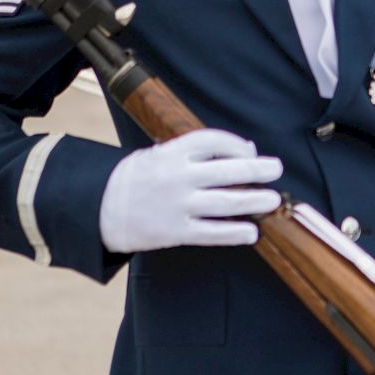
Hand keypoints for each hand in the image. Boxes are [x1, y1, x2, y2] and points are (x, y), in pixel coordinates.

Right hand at [99, 129, 282, 253]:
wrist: (98, 207)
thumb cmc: (141, 176)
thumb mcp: (162, 153)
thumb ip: (199, 152)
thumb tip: (247, 151)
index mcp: (172, 153)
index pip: (214, 140)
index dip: (237, 145)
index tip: (251, 151)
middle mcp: (177, 177)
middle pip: (226, 171)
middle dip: (257, 169)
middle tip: (276, 169)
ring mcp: (177, 205)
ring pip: (224, 203)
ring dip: (254, 202)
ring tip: (272, 201)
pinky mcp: (174, 231)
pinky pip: (211, 233)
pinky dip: (235, 233)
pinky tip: (252, 233)